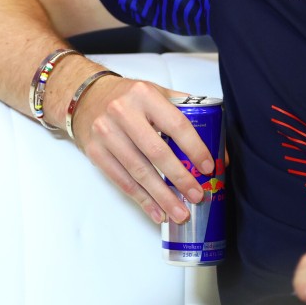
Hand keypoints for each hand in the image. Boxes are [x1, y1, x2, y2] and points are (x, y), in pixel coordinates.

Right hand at [66, 77, 214, 224]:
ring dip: (162, 196)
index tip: (207, 167)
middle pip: (156, 152)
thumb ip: (186, 114)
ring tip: (180, 212)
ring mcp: (105, 132)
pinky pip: (122, 181)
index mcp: (144, 94)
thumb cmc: (128, 99)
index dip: (194, 148)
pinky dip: (142, 200)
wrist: (85, 98)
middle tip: (197, 195)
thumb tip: (219, 150)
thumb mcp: (156, 94)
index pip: (176, 124)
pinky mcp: (95, 151)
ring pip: (138, 171)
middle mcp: (122, 112)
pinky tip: (157, 212)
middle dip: (180, 178)